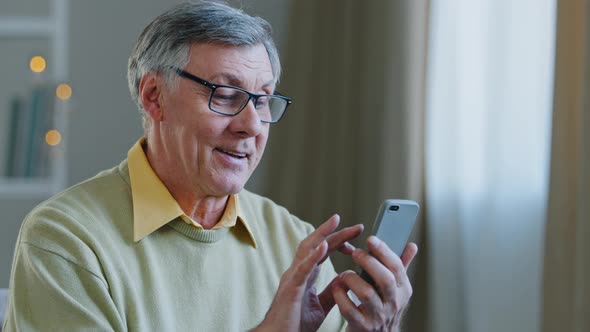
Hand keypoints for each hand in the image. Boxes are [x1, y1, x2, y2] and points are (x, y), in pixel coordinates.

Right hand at [252, 214, 362, 331]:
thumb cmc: (294, 324)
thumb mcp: (320, 305)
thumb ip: (332, 291)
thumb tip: (345, 279)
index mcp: (305, 275)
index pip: (323, 251)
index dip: (339, 240)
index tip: (356, 233)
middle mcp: (298, 271)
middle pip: (316, 244)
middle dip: (335, 232)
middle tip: (355, 225)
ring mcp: (293, 278)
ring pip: (307, 250)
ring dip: (323, 235)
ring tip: (336, 223)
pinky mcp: (291, 289)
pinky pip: (302, 269)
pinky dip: (313, 256)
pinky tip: (324, 247)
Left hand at [333, 237, 417, 331]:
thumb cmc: (384, 306)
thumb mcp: (396, 288)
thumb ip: (401, 266)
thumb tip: (412, 246)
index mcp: (402, 290)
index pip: (397, 268)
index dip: (384, 252)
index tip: (371, 239)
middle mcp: (393, 303)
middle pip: (385, 279)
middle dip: (369, 263)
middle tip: (355, 252)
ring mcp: (378, 316)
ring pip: (366, 294)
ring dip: (352, 279)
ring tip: (344, 273)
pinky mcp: (362, 326)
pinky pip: (349, 309)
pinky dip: (340, 296)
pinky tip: (336, 288)